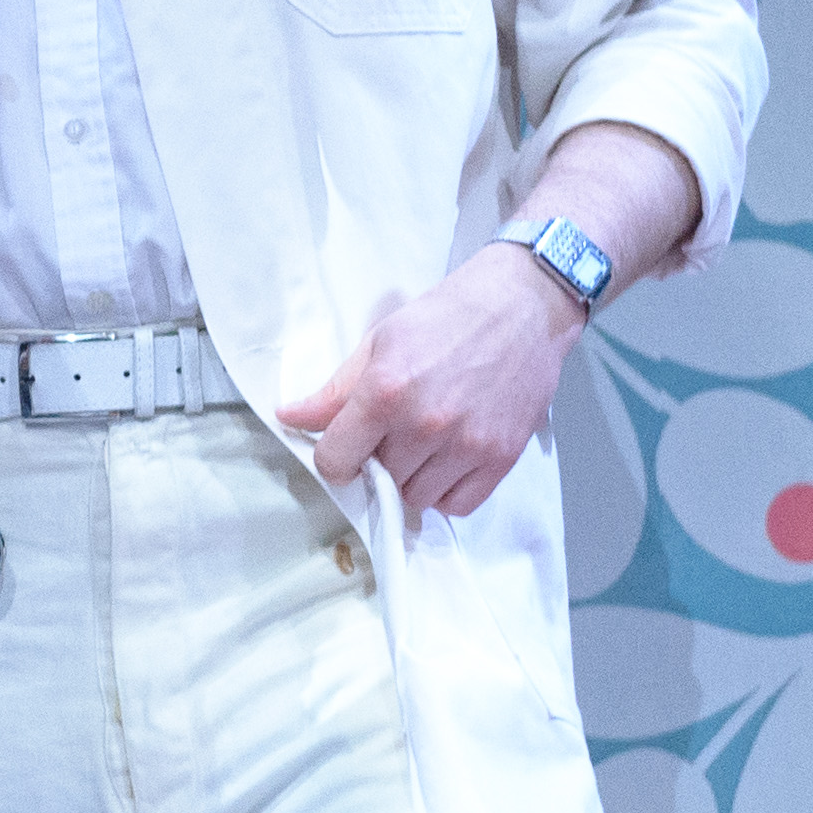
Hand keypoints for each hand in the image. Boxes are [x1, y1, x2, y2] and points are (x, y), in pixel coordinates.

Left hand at [280, 249, 587, 524]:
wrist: (522, 307)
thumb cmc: (446, 318)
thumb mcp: (380, 342)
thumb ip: (335, 391)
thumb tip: (289, 418)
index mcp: (385, 393)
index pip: (335, 461)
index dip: (333, 457)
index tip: (343, 446)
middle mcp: (426, 425)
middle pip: (379, 481)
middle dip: (377, 463)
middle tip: (391, 434)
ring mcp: (468, 445)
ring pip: (417, 498)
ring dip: (412, 479)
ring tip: (422, 444)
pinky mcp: (503, 457)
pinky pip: (460, 505)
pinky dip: (447, 492)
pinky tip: (447, 461)